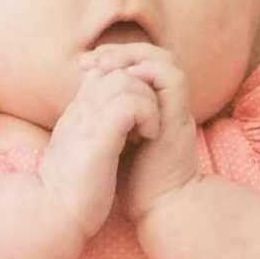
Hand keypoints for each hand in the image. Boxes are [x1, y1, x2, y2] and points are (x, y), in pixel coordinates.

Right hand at [38, 61, 159, 240]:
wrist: (53, 215)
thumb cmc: (72, 191)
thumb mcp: (83, 152)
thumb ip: (94, 133)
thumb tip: (115, 129)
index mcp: (78, 112)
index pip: (103, 71)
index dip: (127, 82)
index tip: (139, 113)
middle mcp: (81, 108)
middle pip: (116, 68)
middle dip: (142, 88)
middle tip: (147, 120)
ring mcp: (88, 119)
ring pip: (127, 79)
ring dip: (147, 102)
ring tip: (147, 130)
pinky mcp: (99, 136)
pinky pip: (131, 103)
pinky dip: (147, 115)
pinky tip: (147, 137)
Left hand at [80, 43, 200, 224]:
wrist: (155, 208)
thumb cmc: (127, 182)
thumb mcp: (107, 140)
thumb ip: (103, 116)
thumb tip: (80, 95)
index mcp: (148, 107)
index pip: (136, 63)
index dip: (111, 57)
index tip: (83, 66)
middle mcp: (163, 104)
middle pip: (151, 54)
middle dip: (120, 51)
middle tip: (93, 61)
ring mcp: (173, 109)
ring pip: (165, 59)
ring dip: (133, 57)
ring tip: (105, 67)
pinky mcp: (179, 118)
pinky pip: (172, 78)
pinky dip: (147, 72)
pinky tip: (123, 82)